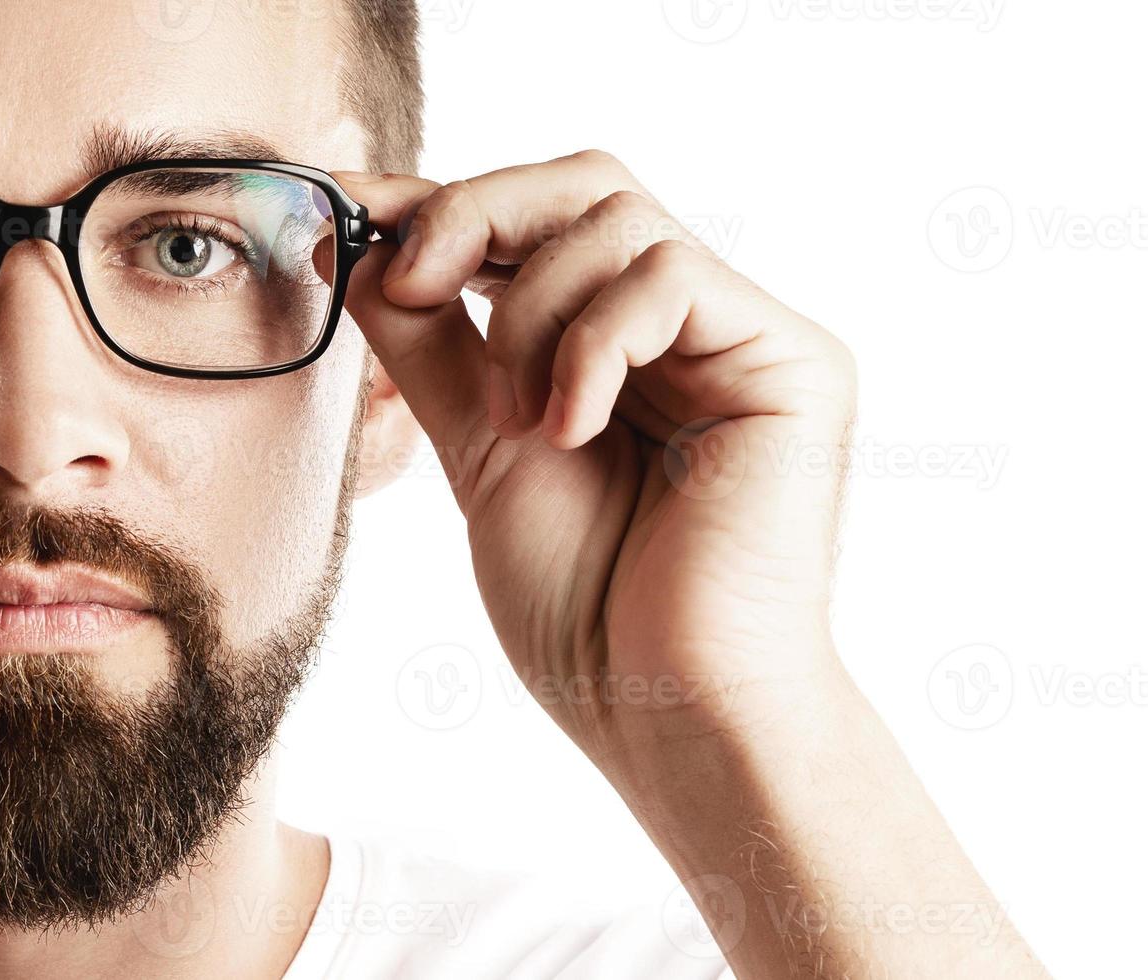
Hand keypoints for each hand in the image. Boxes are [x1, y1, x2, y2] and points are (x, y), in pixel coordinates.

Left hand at [334, 149, 856, 760]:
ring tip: (523, 422)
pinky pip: (672, 279)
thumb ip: (438, 349)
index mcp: (629, 349)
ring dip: (534, 312)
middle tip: (411, 280)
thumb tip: (366, 256)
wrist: (668, 712)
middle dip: (478, 217)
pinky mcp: (795, 361)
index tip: (352, 212)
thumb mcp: (484, 452)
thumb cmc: (589, 609)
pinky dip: (594, 344)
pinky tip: (574, 429)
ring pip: (620, 219)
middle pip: (587, 186)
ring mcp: (747, 340)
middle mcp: (695, 330)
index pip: (543, 228)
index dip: (446, 206)